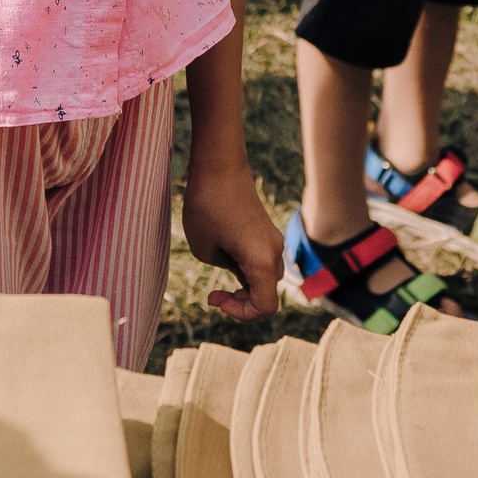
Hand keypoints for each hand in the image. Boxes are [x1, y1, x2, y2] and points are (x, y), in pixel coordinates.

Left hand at [183, 153, 282, 321]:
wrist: (218, 163)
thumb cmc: (207, 204)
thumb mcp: (203, 249)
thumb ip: (223, 268)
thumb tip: (236, 264)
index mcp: (262, 261)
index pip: (265, 307)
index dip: (241, 314)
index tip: (216, 299)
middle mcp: (274, 251)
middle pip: (267, 294)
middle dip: (242, 302)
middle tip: (214, 296)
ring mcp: (272, 238)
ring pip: (265, 277)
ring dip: (245, 286)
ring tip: (218, 280)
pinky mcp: (264, 228)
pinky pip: (261, 260)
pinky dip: (246, 269)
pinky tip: (223, 258)